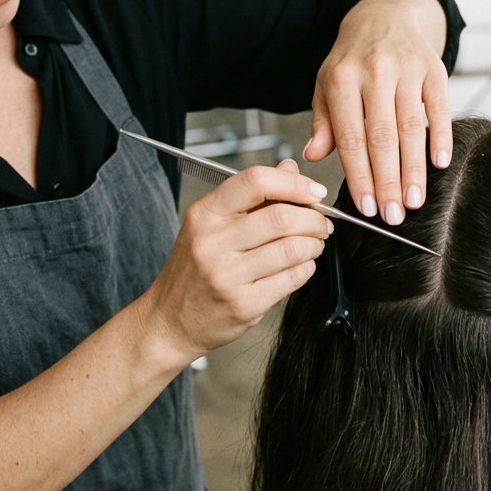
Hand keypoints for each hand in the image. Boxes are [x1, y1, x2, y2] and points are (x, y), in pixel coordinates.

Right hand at [138, 162, 331, 369]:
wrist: (169, 321)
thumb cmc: (192, 271)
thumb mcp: (210, 225)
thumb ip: (252, 196)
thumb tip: (289, 169)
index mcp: (204, 214)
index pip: (255, 181)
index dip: (295, 184)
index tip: (314, 193)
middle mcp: (212, 242)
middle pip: (281, 217)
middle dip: (314, 219)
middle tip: (321, 224)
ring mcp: (227, 276)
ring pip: (292, 249)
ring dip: (314, 245)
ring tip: (313, 245)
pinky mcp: (244, 305)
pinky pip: (292, 279)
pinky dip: (306, 269)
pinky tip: (301, 266)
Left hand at [304, 0, 451, 224]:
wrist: (384, 15)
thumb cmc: (352, 59)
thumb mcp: (327, 85)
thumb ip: (323, 122)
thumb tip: (311, 156)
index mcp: (341, 79)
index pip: (350, 137)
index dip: (359, 175)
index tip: (366, 208)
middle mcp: (374, 71)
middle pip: (381, 137)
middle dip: (388, 181)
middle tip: (393, 216)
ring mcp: (406, 68)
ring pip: (410, 127)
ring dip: (414, 169)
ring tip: (415, 202)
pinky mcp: (433, 67)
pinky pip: (439, 107)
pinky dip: (441, 137)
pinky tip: (440, 164)